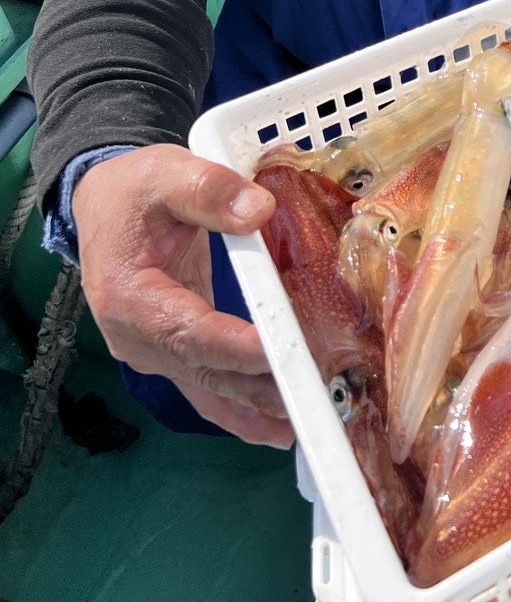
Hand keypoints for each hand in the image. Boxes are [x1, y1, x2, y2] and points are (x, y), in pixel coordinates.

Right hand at [73, 145, 294, 447]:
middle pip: (204, 369)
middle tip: (314, 395)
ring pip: (208, 388)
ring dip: (256, 410)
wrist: (105, 206)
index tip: (284, 354)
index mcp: (128, 295)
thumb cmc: (137, 189)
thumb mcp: (168, 172)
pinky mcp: (171, 353)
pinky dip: (241, 410)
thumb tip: (259, 211)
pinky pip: (206, 389)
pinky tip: (277, 428)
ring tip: (307, 423)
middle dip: (260, 386)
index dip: (236, 346)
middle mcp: (136, 337)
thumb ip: (210, 190)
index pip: (188, 331)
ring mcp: (152, 352)